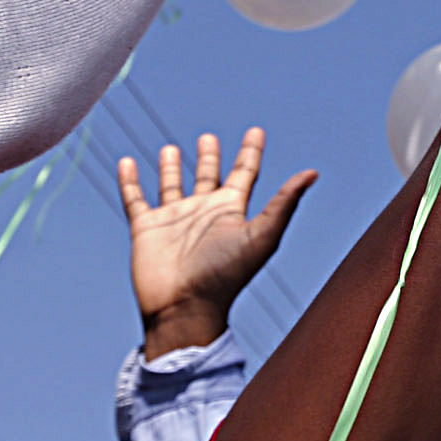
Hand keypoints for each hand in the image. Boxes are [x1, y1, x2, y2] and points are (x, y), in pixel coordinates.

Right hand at [123, 129, 316, 352]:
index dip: (250, 151)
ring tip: (172, 149)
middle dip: (210, 158)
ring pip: (173, 185)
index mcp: (231, 211)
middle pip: (208, 177)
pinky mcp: (146, 228)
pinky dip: (129, 181)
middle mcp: (203, 213)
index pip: (244, 173)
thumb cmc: (226, 276)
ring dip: (172, 168)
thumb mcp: (260, 236)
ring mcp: (174, 220)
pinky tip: (127, 162)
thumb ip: (284, 204)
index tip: (256, 131)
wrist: (185, 309)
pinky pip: (135, 198)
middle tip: (208, 138)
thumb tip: (312, 173)